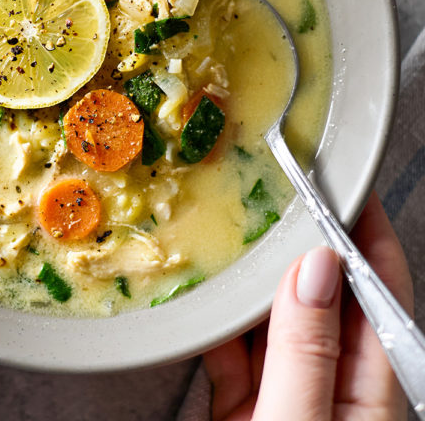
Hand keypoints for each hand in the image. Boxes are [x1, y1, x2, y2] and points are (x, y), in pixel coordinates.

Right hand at [204, 192, 413, 420]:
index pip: (377, 289)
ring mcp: (285, 394)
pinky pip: (228, 347)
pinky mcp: (242, 407)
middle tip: (279, 195)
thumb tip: (313, 268)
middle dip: (301, 242)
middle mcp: (330, 386)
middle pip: (322, 295)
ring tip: (235, 233)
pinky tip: (205, 294)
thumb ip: (306, 351)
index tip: (345, 183)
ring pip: (272, 316)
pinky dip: (214, 319)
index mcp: (367, 393)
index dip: (366, 230)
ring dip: (251, 278)